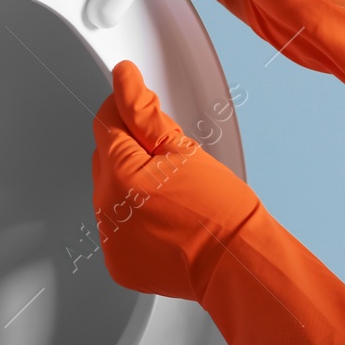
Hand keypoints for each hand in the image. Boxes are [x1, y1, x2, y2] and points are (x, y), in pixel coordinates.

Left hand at [89, 60, 258, 301]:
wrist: (238, 264)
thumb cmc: (222, 213)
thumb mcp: (185, 150)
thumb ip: (144, 112)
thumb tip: (124, 81)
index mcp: (121, 175)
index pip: (106, 124)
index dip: (127, 111)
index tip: (144, 112)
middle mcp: (107, 210)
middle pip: (107, 160)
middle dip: (132, 153)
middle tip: (171, 164)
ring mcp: (111, 240)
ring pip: (111, 195)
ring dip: (132, 188)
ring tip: (172, 198)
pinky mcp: (120, 263)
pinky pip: (118, 229)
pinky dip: (135, 222)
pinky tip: (165, 222)